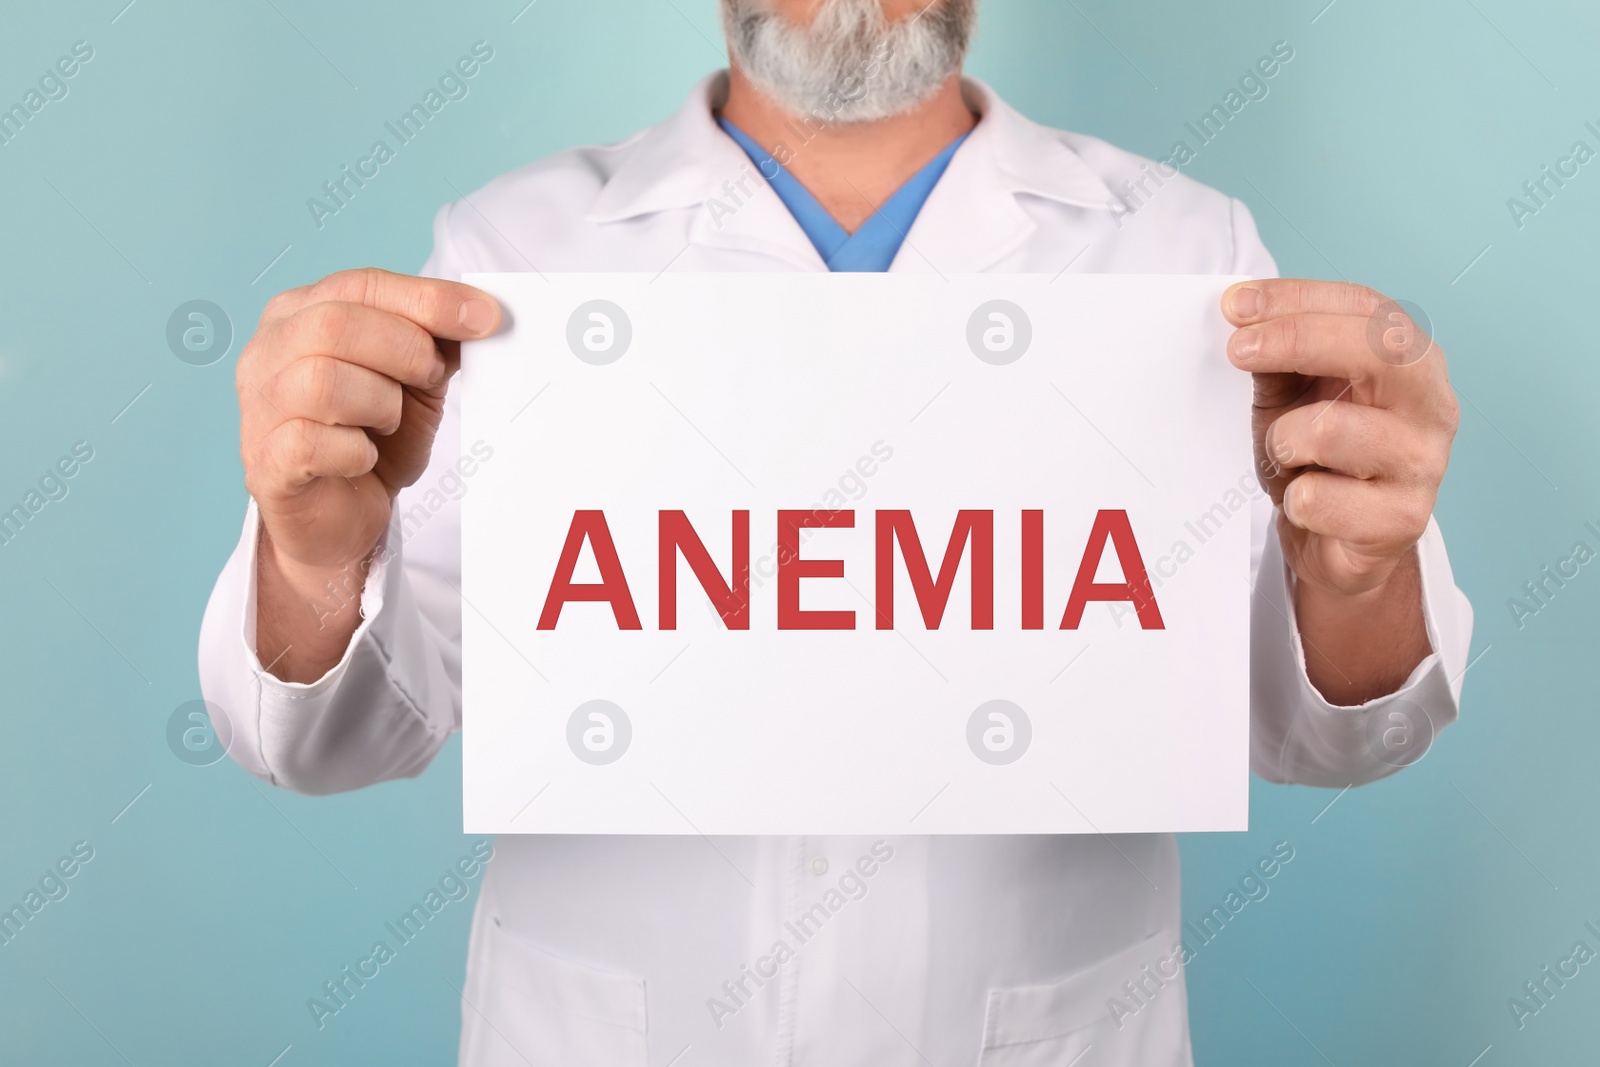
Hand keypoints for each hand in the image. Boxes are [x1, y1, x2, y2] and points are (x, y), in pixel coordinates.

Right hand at [236, 268, 500, 678]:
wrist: (344, 517)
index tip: (485, 317)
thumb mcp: (416, 381)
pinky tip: (364, 458)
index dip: (427, 299)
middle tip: (430, 380)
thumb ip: (437, 341)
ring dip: (379, 403)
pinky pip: (311, 441)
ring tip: (388, 423)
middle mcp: (266, 351)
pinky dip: (356, 451)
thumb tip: (480, 312)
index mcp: (300, 313)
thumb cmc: (373, 438)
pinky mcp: (264, 462)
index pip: (362, 285)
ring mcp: (257, 407)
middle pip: (336, 325)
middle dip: (405, 351)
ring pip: (321, 381)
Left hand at [1223, 279, 1457, 597]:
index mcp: (1410, 360)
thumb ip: (1278, 356)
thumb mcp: (1291, 397)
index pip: (1365, 308)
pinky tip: (1305, 502)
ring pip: (1332, 430)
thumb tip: (1244, 314)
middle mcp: (1430, 404)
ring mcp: (1422, 463)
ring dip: (1282, 441)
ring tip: (1285, 457)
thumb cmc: (1318, 460)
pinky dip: (1294, 499)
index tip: (1236, 303)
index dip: (1298, 298)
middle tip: (1238, 350)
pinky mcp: (1402, 519)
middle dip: (1297, 340)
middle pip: (1379, 350)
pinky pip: (1320, 498)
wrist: (1339, 543)